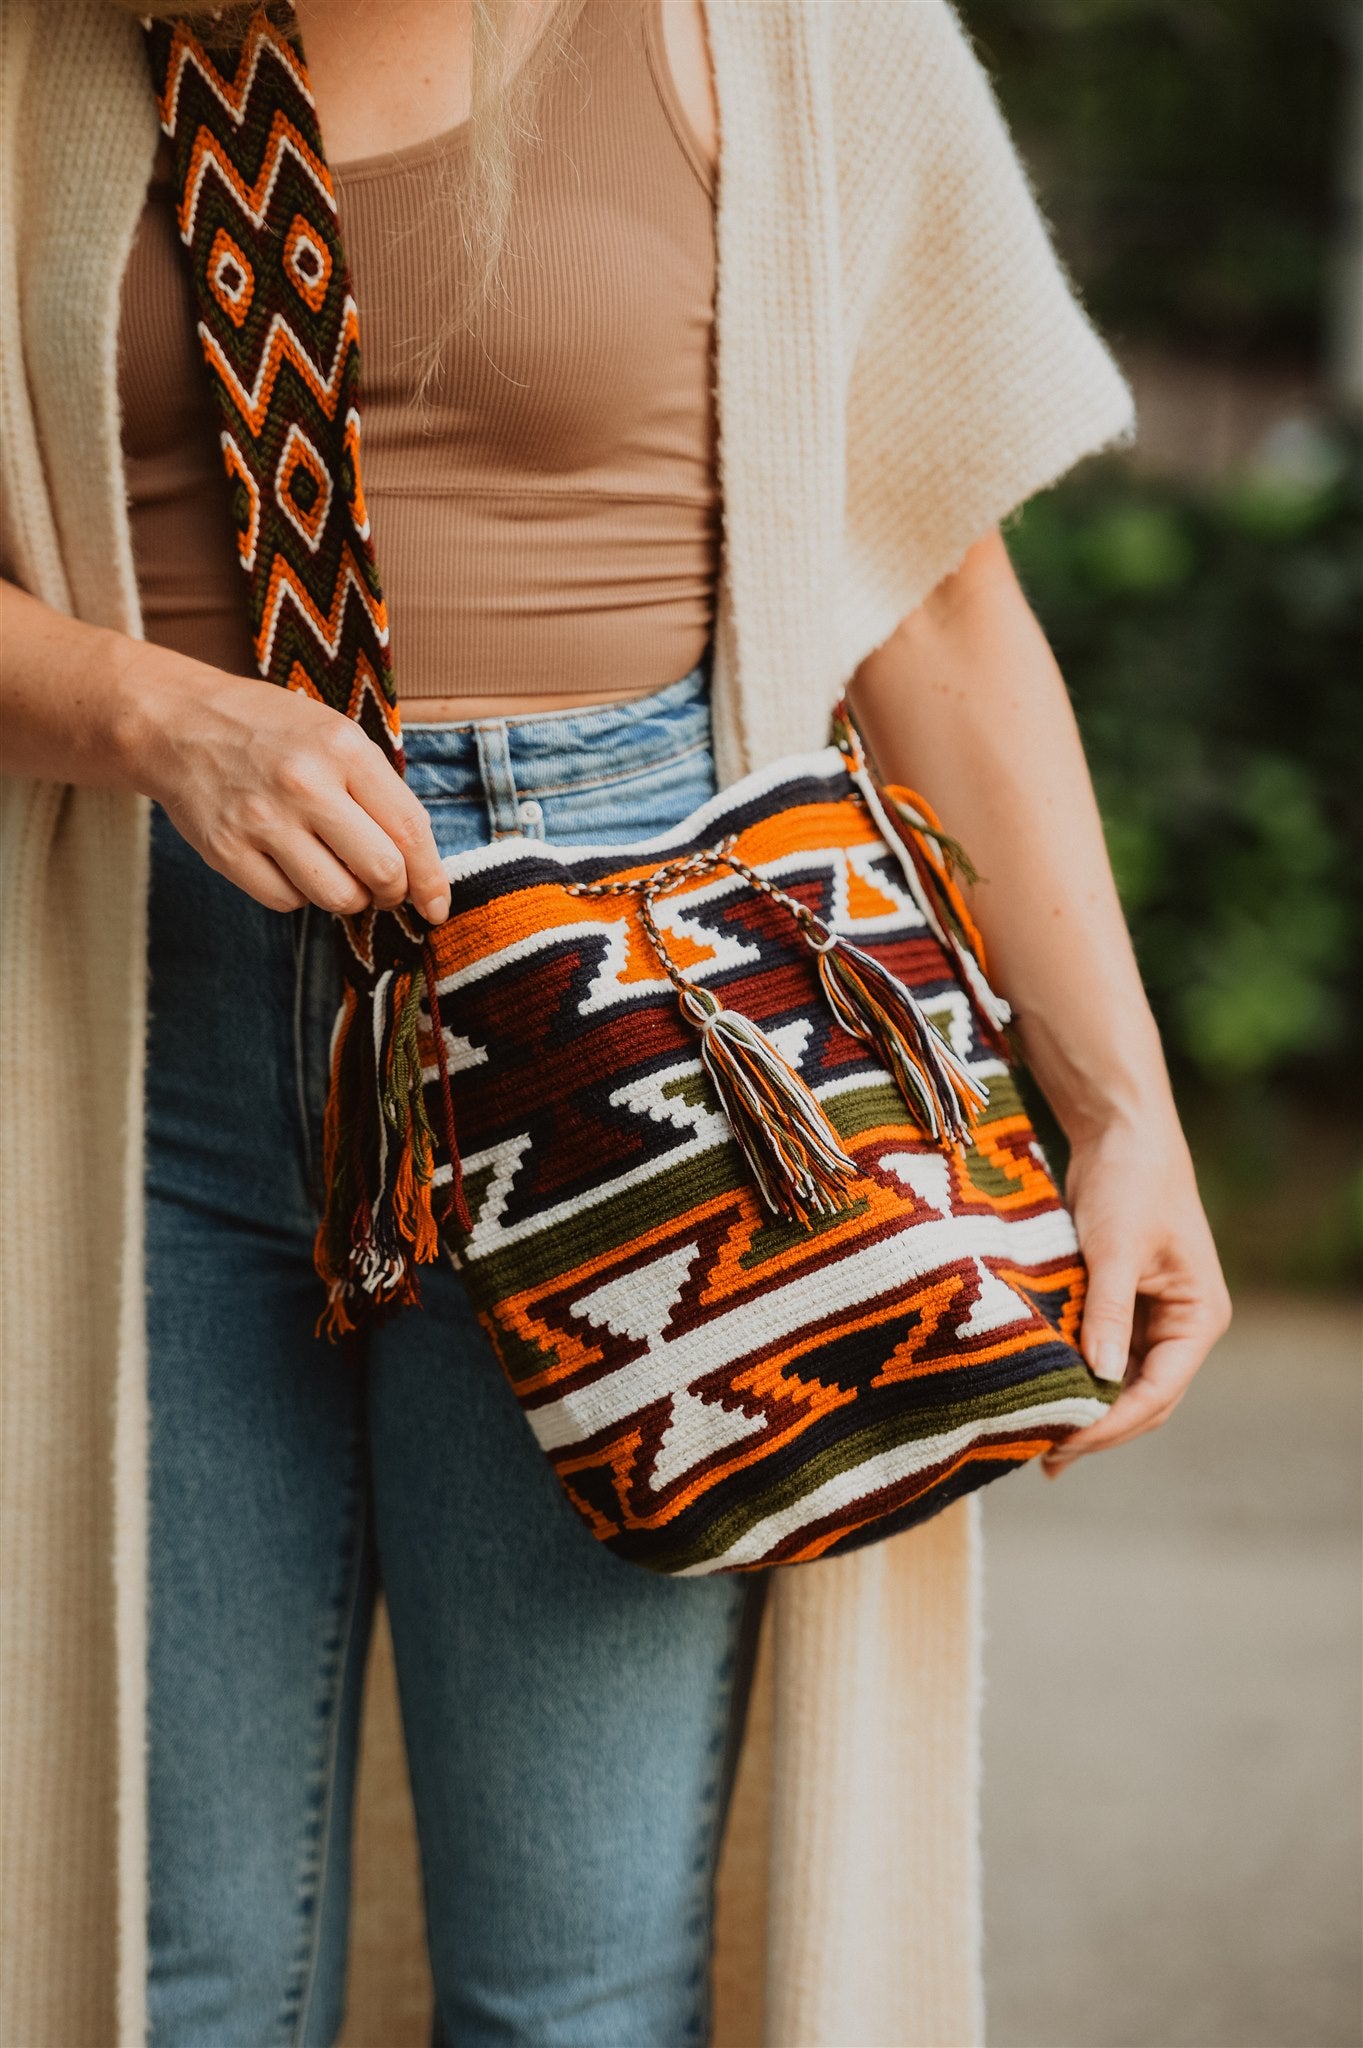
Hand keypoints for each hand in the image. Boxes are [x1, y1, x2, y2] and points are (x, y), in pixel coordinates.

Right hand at [131, 663, 450, 920]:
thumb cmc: (269, 730)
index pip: (409, 829)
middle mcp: (305, 784)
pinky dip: (298, 894)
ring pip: (337, 896)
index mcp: (343, 748)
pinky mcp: (226, 850)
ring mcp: (262, 819)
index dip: (431, 877)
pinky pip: (286, 901)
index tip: (437, 904)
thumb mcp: (333, 734)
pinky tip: (290, 865)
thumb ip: (377, 790)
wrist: (177, 722)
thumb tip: (418, 862)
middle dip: (393, 893)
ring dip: (348, 897)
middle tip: (385, 890)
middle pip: (381, 871)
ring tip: (336, 872)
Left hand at [1041, 1109, 1231, 1477]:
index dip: (1112, 1424)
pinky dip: (1071, 1371)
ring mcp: (1149, 1317)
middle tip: (1043, 1455)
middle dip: (1097, 1427)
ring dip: (1082, 1404)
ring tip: (1033, 1432)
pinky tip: (1036, 1387)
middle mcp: (1178, 1326)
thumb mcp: (1118, 1248)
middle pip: (1140, 1397)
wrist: (1118, 1132)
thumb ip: (1109, 1311)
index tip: (1065, 1444)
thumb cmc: (1130, 1183)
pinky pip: (1097, 1351)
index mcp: (1197, 1318)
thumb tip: (1098, 1377)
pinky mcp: (1117, 1302)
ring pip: (1116, 1380)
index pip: (1158, 1392)